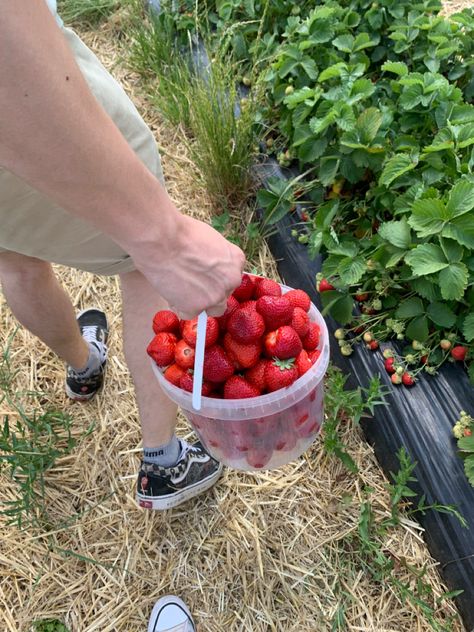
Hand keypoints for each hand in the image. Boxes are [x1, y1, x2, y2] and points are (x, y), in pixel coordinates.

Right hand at [130, 213, 245, 317]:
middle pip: (223, 294)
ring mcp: (215, 296)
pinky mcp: (196, 308)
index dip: (215, 277)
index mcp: (236, 261)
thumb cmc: (180, 233)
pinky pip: (188, 313)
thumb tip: (209, 267)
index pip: (231, 277)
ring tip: (180, 289)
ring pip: (211, 309)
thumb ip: (216, 256)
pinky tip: (169, 290)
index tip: (203, 274)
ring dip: (199, 303)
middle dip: (209, 291)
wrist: (162, 239)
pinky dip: (178, 306)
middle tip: (190, 282)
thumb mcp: (210, 239)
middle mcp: (231, 280)